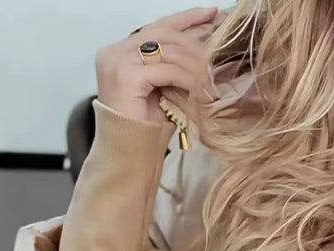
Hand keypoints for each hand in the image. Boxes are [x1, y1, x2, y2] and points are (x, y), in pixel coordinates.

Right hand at [95, 6, 220, 124]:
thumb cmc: (146, 129)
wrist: (129, 153)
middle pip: (163, 34)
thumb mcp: (163, 90)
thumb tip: (204, 52)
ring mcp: (118, 60)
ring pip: (167, 50)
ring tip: (212, 81)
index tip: (210, 13)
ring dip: (195, 66)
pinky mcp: (126, 74)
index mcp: (121, 52)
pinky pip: (166, 69)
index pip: (157, 27)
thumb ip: (173, 68)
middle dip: (195, 42)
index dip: (186, 18)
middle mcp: (115, 51)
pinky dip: (187, 79)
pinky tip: (200, 91)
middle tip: (218, 53)